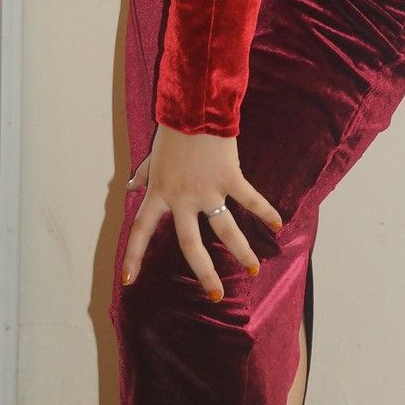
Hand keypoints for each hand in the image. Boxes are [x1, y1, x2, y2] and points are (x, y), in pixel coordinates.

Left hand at [121, 123, 282, 301]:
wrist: (195, 108)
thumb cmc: (172, 131)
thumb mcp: (153, 156)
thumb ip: (144, 176)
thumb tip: (131, 190)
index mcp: (159, 193)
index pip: (140, 230)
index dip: (133, 256)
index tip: (127, 280)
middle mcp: (182, 198)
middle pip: (190, 245)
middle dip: (204, 273)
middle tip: (215, 296)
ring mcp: (207, 190)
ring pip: (225, 230)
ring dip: (241, 252)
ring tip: (253, 270)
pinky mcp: (229, 177)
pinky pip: (250, 199)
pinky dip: (265, 212)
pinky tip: (277, 225)